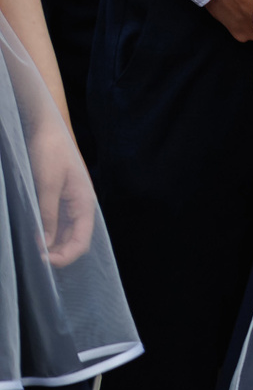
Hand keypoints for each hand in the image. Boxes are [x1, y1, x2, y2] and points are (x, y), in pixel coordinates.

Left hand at [25, 122, 93, 266]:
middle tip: (33, 260)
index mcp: (85, 203)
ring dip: (51, 246)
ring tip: (31, 250)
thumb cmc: (50, 152)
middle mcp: (80, 207)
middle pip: (74, 241)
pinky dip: (46, 234)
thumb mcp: (47, 185)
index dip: (66, 256)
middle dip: (57, 254)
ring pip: (64, 235)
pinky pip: (55, 224)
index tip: (43, 261)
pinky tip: (32, 236)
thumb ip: (47, 215)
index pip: (82, 241)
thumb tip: (45, 245)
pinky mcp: (58, 199)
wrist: (45, 128)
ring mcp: (69, 203)